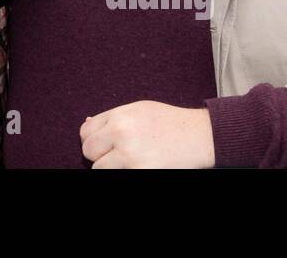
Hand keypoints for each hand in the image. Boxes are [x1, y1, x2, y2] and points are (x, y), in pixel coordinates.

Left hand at [80, 101, 214, 168]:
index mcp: (119, 115)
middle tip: (117, 156)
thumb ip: (113, 118)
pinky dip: (125, 172)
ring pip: (99, 169)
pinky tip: (140, 165)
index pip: (86, 132)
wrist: (201, 136)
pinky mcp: (140, 171)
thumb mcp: (140, 110)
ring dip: (110, 167)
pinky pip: (118, 175)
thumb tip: (87, 124)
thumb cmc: (171, 122)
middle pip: (89, 151)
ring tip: (129, 161)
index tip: (104, 145)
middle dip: (99, 156)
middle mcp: (121, 133)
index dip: (93, 140)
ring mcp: (130, 155)